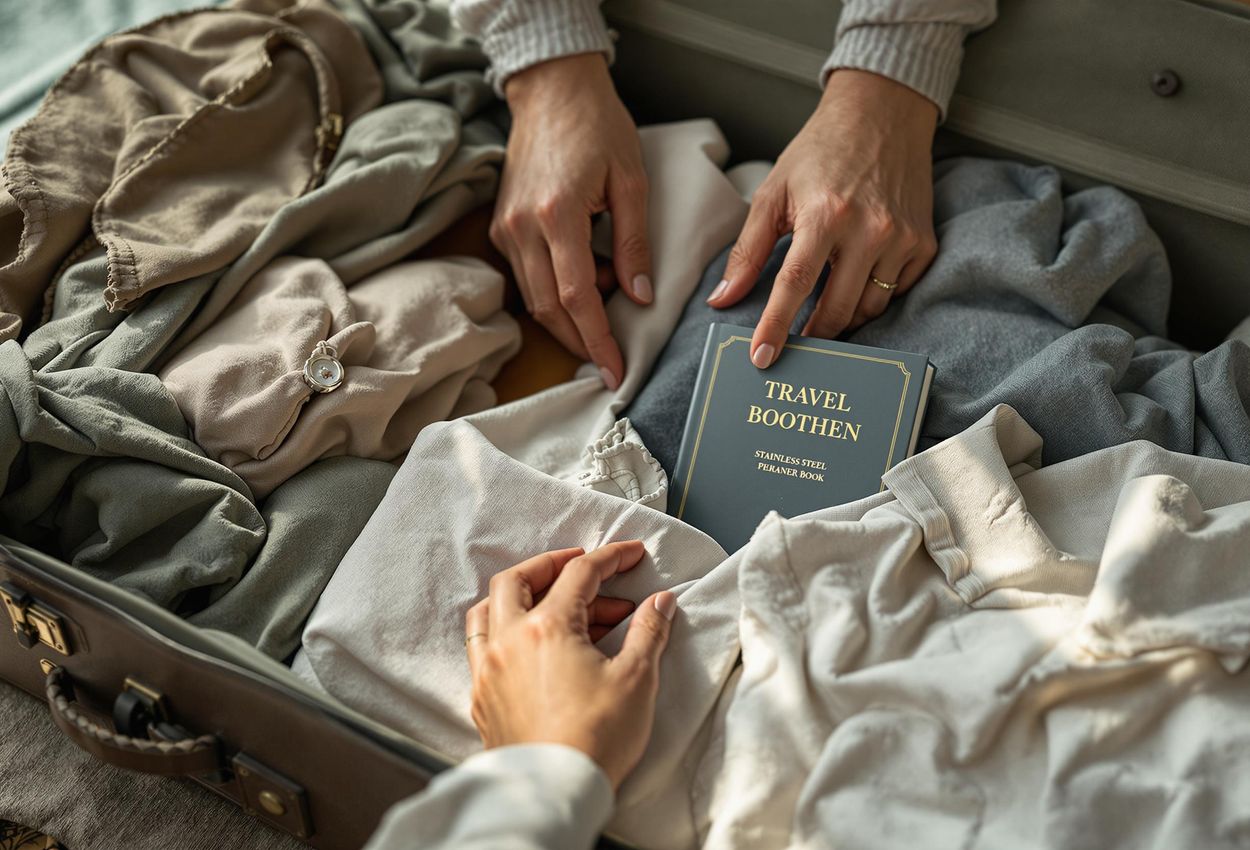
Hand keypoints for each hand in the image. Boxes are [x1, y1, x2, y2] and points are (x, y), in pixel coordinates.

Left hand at [464, 541, 677, 789]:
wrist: (556, 793)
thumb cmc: (595, 740)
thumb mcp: (636, 680)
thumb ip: (648, 632)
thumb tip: (660, 603)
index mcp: (547, 628)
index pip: (580, 574)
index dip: (610, 557)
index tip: (631, 554)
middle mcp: (509, 641)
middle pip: (517, 580)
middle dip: (551, 565)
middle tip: (583, 568)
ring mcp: (489, 670)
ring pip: (487, 611)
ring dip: (518, 596)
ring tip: (551, 602)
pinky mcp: (482, 699)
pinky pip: (480, 648)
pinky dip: (503, 632)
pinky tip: (530, 647)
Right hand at [492, 54, 652, 389]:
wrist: (552, 90)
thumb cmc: (599, 127)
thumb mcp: (632, 181)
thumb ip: (634, 242)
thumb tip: (640, 296)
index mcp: (558, 214)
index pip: (577, 297)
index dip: (598, 340)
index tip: (616, 371)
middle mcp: (523, 227)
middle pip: (548, 310)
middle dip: (581, 342)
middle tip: (611, 361)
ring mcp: (506, 228)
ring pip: (533, 298)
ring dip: (569, 315)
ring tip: (610, 293)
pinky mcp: (500, 226)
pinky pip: (526, 276)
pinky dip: (555, 290)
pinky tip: (588, 274)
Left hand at [709, 70, 939, 367]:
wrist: (882, 115)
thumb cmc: (820, 153)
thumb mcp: (773, 192)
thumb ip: (747, 249)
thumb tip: (723, 298)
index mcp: (824, 214)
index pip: (795, 285)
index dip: (776, 326)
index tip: (762, 358)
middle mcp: (868, 229)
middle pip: (836, 308)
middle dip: (812, 336)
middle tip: (794, 346)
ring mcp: (901, 238)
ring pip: (869, 308)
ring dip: (842, 320)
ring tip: (821, 316)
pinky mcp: (924, 242)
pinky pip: (896, 291)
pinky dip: (872, 298)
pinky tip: (853, 287)